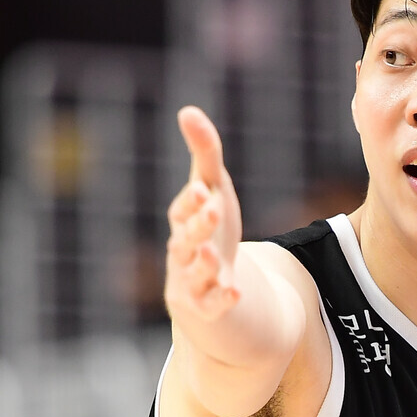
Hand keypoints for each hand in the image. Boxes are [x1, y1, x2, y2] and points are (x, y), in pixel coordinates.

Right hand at [165, 106, 243, 323]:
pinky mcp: (205, 306)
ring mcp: (191, 280)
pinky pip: (211, 304)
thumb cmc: (211, 227)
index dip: (192, 200)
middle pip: (186, 238)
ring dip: (201, 264)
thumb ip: (205, 154)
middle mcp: (182, 250)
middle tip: (213, 208)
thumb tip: (188, 111)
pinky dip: (220, 299)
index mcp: (183, 220)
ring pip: (193, 272)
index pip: (184, 209)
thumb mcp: (214, 189)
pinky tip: (235, 291)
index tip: (203, 188)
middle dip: (198, 224)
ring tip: (211, 254)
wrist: (211, 281)